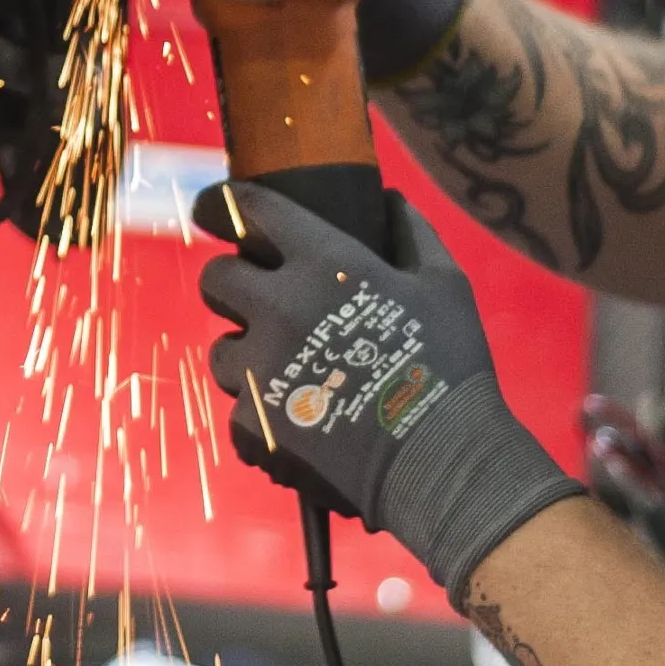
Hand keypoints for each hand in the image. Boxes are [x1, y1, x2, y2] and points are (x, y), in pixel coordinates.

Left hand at [195, 183, 584, 593]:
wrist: (441, 464)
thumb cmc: (450, 369)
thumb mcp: (445, 286)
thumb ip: (412, 234)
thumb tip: (389, 201)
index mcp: (325, 265)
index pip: (250, 211)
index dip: (223, 205)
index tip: (214, 209)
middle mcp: (280, 309)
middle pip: (215, 280)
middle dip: (233, 286)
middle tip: (261, 303)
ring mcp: (260, 372)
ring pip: (221, 352)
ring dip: (247, 357)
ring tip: (290, 376)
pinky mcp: (253, 428)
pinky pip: (238, 413)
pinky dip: (263, 418)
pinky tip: (301, 423)